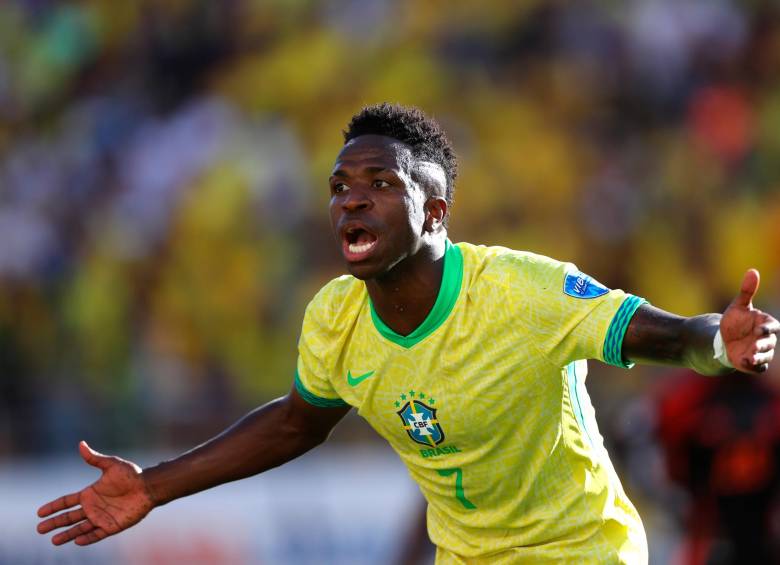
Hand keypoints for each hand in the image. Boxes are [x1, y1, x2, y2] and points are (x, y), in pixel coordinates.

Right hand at [37, 441, 154, 545]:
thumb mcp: (111, 465)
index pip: (66, 501)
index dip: (53, 507)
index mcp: (90, 493)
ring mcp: (101, 517)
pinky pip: (97, 534)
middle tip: (39, 529)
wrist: (148, 487)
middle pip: (69, 517)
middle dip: (54, 523)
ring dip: (67, 535)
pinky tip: (77, 541)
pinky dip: (87, 538)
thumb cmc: (131, 475)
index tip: (40, 512)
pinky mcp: (112, 526)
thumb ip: (95, 458)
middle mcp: (93, 507)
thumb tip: (81, 444)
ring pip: (80, 528)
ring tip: (53, 541)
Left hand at [721, 269, 779, 372]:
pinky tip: (744, 363)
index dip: (768, 328)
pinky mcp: (754, 363)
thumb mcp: (738, 306)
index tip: (759, 329)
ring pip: (766, 356)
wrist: (724, 340)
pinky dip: (754, 366)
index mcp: (765, 324)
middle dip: (763, 344)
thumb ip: (747, 291)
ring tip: (749, 357)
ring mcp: (761, 352)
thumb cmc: (734, 322)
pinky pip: (759, 367)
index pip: (773, 326)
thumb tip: (753, 270)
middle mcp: (766, 339)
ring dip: (759, 357)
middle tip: (754, 344)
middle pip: (770, 343)